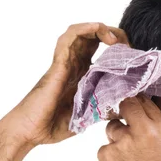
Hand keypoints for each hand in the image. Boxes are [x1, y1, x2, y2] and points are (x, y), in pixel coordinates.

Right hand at [0, 22, 129, 146]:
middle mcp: (73, 66)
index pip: (100, 52)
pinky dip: (82, 30)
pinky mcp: (57, 65)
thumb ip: (102, 111)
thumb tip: (124, 109)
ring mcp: (64, 63)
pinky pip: (68, 39)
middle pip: (92, 38)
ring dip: (99, 28)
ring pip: (80, 33)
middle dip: (111, 34)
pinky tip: (96, 29)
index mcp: (81, 76)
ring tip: (113, 37)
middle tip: (125, 43)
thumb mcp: (87, 117)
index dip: (116, 48)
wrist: (30, 132)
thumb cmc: (52, 126)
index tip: (130, 55)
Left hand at [97, 93, 160, 160]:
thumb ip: (152, 126)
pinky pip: (103, 149)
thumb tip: (132, 104)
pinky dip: (108, 159)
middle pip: (125, 105)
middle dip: (121, 114)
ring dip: (115, 141)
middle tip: (126, 131)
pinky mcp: (107, 155)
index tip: (130, 110)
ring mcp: (123, 143)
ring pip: (111, 129)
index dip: (133, 104)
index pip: (142, 100)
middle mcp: (144, 131)